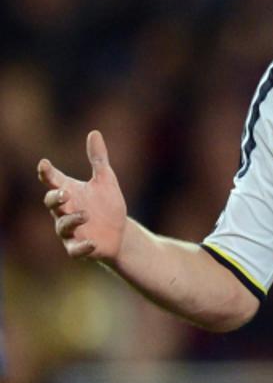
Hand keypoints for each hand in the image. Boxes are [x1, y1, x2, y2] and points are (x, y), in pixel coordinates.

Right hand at [37, 130, 127, 260]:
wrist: (119, 232)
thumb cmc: (107, 204)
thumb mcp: (105, 180)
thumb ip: (98, 158)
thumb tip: (94, 133)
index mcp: (69, 192)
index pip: (52, 181)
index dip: (46, 173)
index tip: (44, 164)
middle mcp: (65, 211)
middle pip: (51, 203)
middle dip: (55, 198)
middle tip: (64, 193)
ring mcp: (71, 230)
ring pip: (62, 226)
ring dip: (71, 220)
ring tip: (85, 214)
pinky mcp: (80, 247)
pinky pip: (75, 250)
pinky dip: (82, 247)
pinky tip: (92, 242)